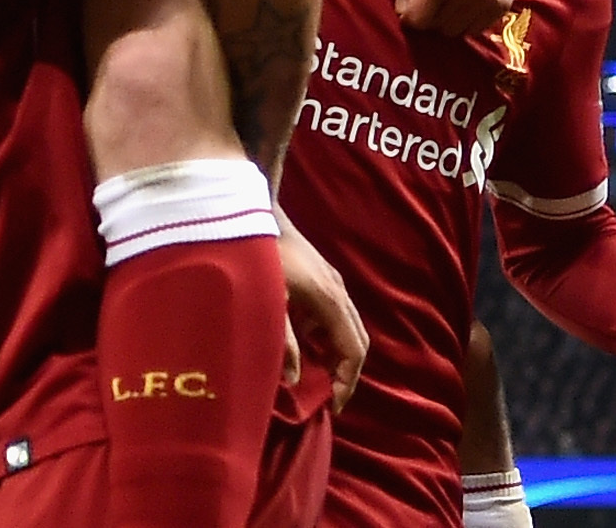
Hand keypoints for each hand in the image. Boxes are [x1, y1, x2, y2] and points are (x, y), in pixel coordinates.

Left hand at [277, 211, 368, 410]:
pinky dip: (325, 337)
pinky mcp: (322, 277)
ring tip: (313, 377)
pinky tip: (302, 344)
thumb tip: (295, 380)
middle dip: (346, 373)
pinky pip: (333, 316)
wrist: (258, 209)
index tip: (333, 406)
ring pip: (346, 328)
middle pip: (357, 341)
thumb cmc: (262, 254)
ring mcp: (333, 283)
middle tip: (327, 398)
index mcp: (330, 301)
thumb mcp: (268, 302)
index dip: (346, 382)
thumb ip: (283, 342)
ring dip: (335, 354)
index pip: (354, 351)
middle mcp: (339, 293)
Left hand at [393, 0, 527, 33]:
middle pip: (435, 28)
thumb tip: (402, 8)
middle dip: (427, 15)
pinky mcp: (502, 5)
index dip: (408, 12)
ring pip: (456, 32)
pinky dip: (466, 19)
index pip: (417, 19)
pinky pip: (475, 28)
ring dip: (447, 20)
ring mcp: (488, 0)